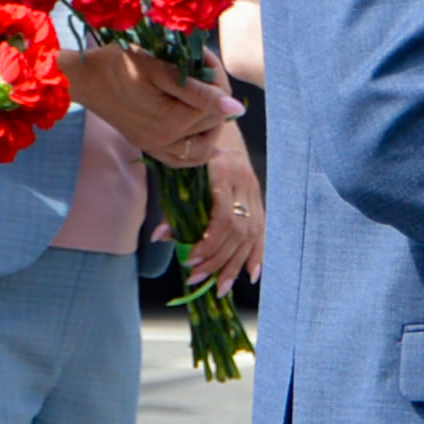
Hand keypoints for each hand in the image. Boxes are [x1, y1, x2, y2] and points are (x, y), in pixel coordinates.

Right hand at [62, 46, 235, 168]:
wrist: (83, 78)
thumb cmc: (117, 65)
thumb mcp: (158, 68)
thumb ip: (198, 90)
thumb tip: (236, 108)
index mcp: (171, 121)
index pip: (217, 102)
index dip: (215, 73)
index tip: (200, 53)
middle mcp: (166, 141)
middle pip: (213, 122)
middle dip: (214, 92)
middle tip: (198, 66)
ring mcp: (156, 147)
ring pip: (203, 146)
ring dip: (210, 122)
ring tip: (202, 97)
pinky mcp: (148, 146)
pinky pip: (183, 159)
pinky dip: (196, 145)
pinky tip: (197, 129)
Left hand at [185, 126, 261, 288]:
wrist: (220, 134)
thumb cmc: (193, 157)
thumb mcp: (180, 176)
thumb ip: (173, 208)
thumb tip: (160, 238)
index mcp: (222, 172)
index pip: (223, 218)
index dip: (209, 244)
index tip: (190, 261)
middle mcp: (243, 183)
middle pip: (237, 232)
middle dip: (217, 260)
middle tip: (197, 279)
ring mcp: (254, 192)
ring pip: (251, 236)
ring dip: (234, 266)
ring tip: (220, 289)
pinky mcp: (260, 201)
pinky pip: (262, 232)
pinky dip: (257, 256)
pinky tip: (251, 276)